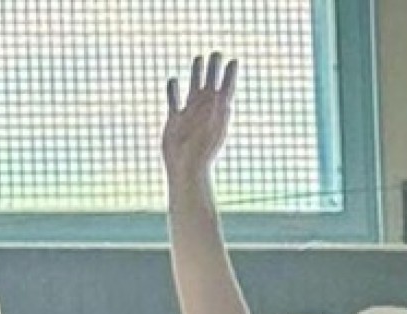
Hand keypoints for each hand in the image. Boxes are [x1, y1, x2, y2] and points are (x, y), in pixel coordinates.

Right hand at [163, 52, 237, 182]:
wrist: (187, 167)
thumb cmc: (202, 150)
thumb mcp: (211, 127)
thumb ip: (216, 109)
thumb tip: (223, 94)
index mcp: (217, 112)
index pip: (226, 88)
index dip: (230, 75)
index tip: (234, 61)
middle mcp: (205, 111)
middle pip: (210, 84)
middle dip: (214, 69)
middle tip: (217, 53)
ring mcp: (190, 115)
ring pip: (193, 88)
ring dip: (196, 74)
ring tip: (198, 58)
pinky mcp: (175, 121)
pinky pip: (174, 100)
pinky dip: (173, 90)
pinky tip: (173, 79)